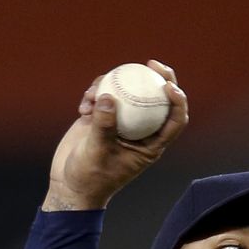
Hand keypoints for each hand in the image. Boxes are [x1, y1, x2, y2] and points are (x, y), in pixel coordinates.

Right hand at [42, 59, 187, 210]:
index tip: (168, 85)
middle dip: (159, 77)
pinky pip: (105, 94)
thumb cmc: (90, 177)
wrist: (70, 185)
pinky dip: (95, 93)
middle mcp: (140, 132)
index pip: (175, 122)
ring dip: (114, 84)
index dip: (178, 101)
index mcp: (151, 146)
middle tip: (151, 63)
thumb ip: (103, 126)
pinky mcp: (103, 116)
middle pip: (158, 99)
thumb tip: (108, 96)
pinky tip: (83, 105)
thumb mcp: (97, 153)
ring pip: (129, 92)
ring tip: (94, 93)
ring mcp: (122, 123)